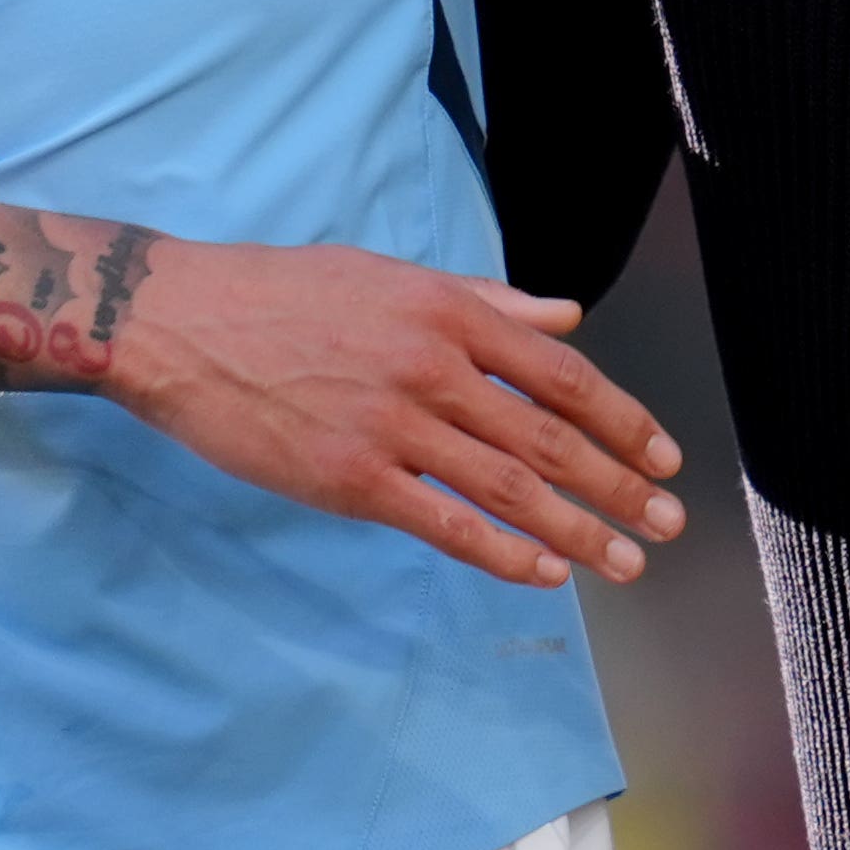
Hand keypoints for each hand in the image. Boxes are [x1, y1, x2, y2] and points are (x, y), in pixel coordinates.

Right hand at [103, 237, 689, 590]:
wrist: (180, 323)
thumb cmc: (282, 293)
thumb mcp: (390, 276)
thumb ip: (483, 300)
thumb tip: (564, 314)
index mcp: (448, 312)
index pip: (562, 372)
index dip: (621, 419)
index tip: (663, 455)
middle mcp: (432, 367)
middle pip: (549, 439)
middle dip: (620, 486)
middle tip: (669, 523)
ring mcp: (392, 427)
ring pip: (509, 489)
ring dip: (580, 531)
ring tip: (626, 561)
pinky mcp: (350, 479)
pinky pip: (445, 525)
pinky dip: (503, 553)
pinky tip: (544, 573)